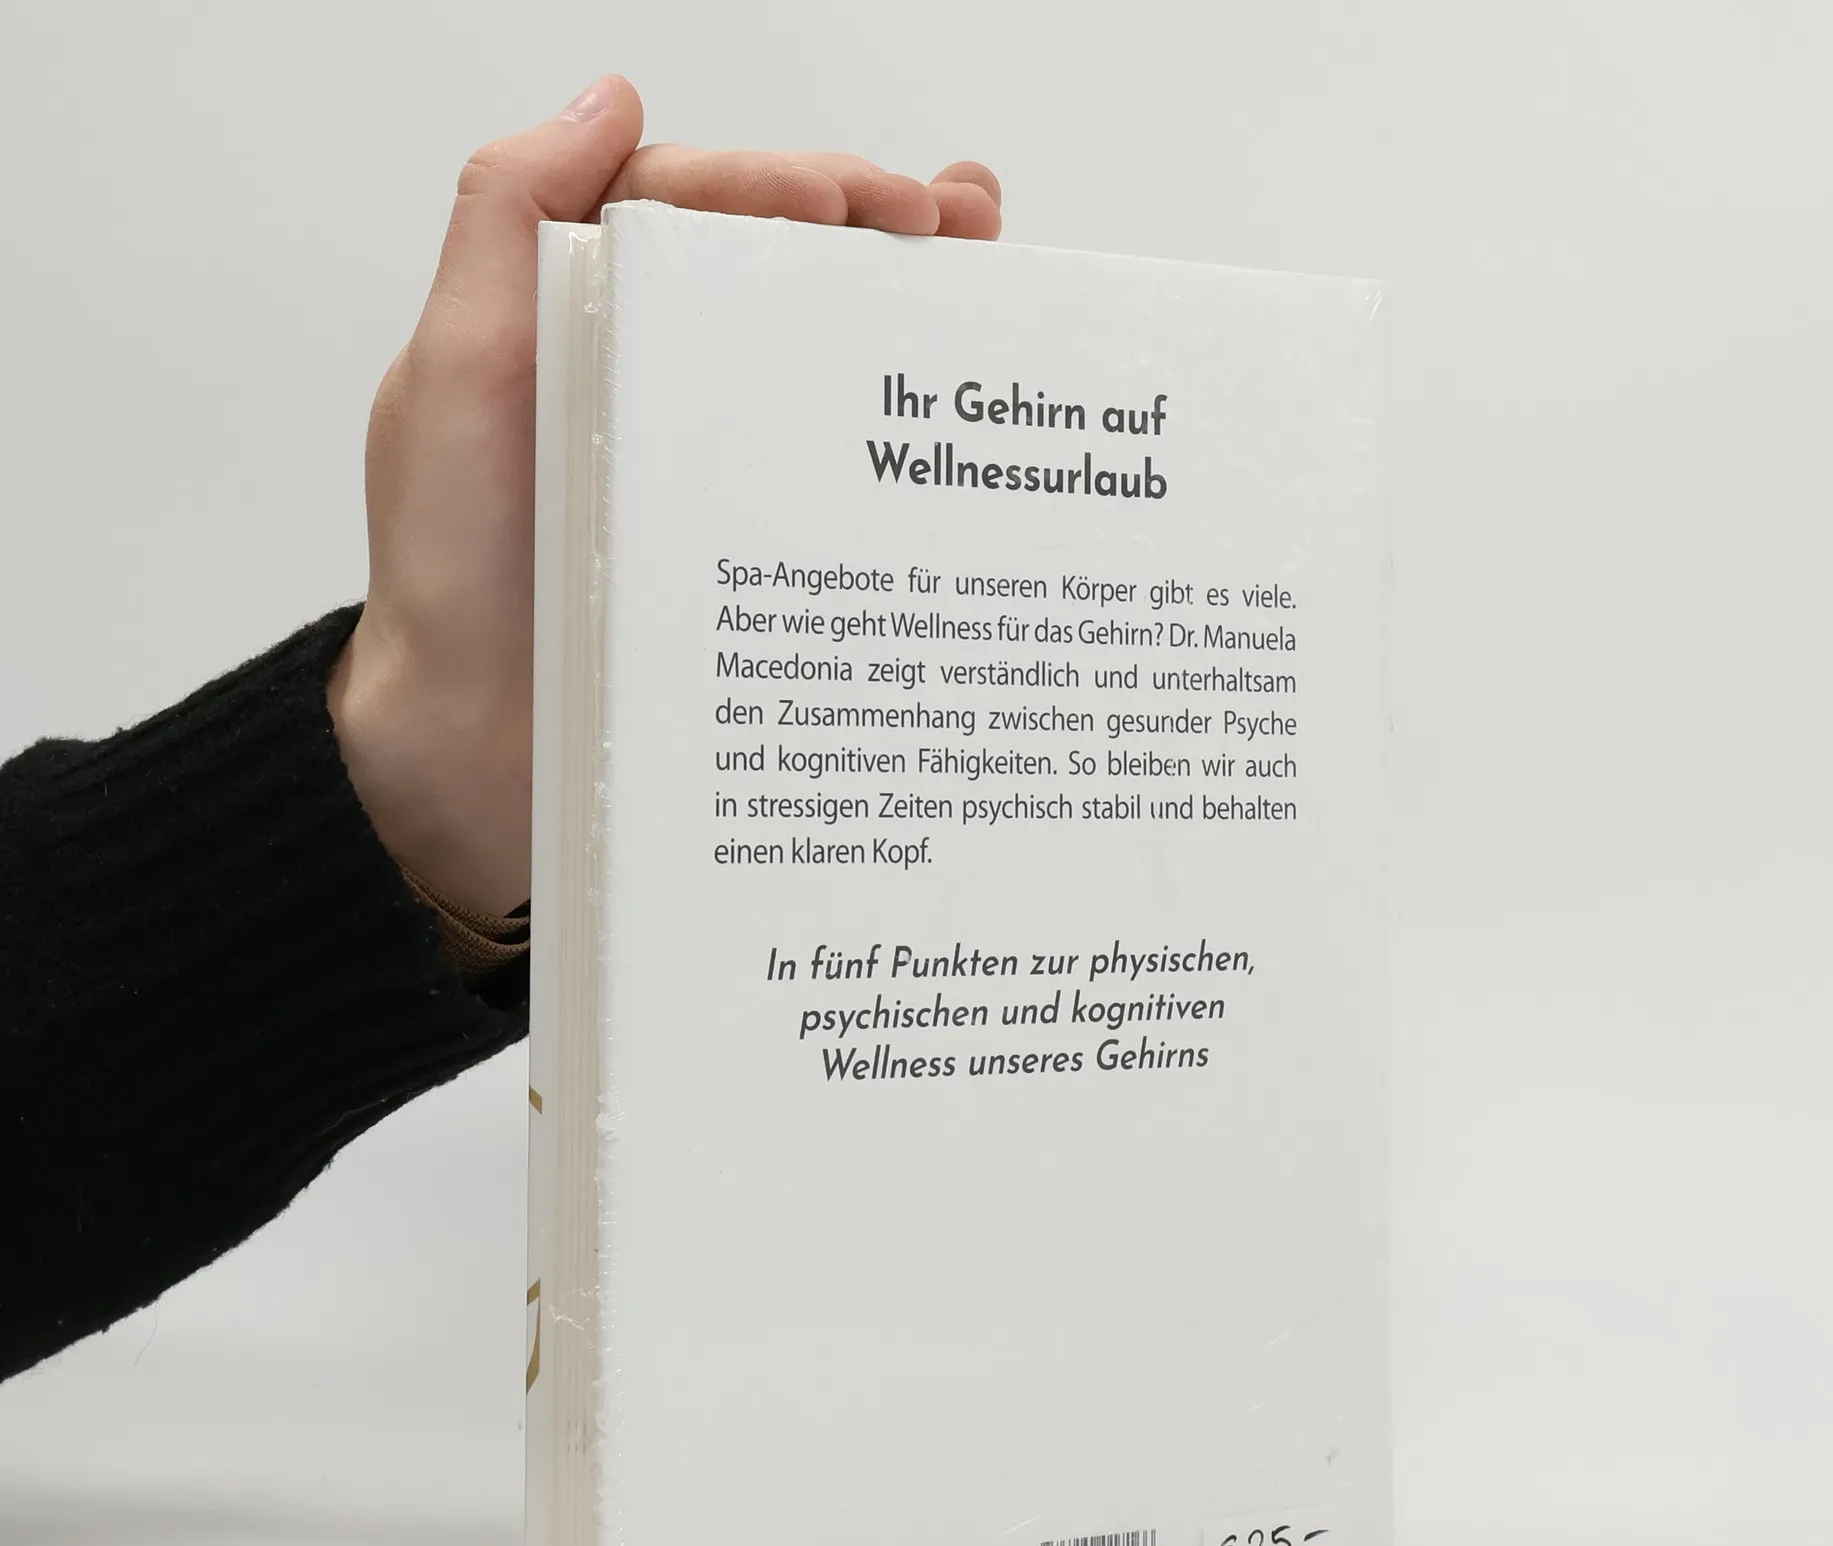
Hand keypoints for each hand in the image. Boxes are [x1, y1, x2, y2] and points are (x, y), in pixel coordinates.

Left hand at [329, 75, 1000, 914]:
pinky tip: (965, 429)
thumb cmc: (450, 584)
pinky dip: (908, 450)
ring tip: (988, 277)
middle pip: (778, 274)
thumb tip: (607, 97)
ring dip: (906, 313)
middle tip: (957, 228)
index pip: (697, 208)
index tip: (869, 199)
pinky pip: (839, 488)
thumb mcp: (451, 383)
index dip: (788, 185)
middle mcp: (655, 385)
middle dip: (876, 231)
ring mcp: (712, 475)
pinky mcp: (758, 564)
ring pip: (819, 368)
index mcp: (583, 324)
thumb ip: (505, 226)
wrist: (477, 766)